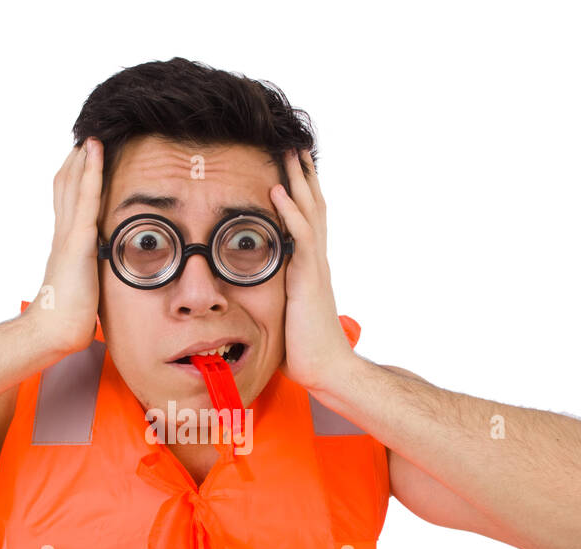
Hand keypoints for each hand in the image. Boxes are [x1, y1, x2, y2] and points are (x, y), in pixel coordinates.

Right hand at [28, 138, 102, 354]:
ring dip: (82, 159)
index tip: (82, 160)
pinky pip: (85, 198)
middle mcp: (62, 235)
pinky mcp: (77, 241)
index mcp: (65, 245)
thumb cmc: (67, 318)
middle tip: (86, 139)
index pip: (67, 203)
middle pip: (65, 187)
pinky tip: (95, 152)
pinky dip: (90, 172)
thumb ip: (90, 276)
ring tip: (92, 136)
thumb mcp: (84, 289)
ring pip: (72, 185)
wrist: (52, 332)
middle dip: (75, 162)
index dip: (73, 179)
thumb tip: (100, 277)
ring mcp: (68, 236)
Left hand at [269, 148, 353, 391]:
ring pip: (309, 213)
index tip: (292, 169)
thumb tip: (253, 300)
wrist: (327, 370)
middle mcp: (316, 262)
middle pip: (313, 207)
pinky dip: (289, 210)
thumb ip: (276, 299)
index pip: (308, 222)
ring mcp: (315, 267)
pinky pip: (300, 235)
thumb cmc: (306, 351)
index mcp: (310, 269)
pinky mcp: (309, 278)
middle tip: (295, 146)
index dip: (302, 194)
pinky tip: (278, 190)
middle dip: (304, 176)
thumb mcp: (285, 317)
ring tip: (290, 153)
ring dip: (298, 181)